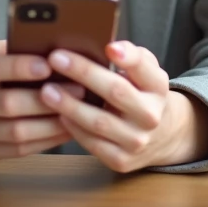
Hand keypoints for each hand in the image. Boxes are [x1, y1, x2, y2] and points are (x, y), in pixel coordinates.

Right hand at [0, 41, 81, 162]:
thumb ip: (8, 50)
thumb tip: (49, 44)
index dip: (18, 66)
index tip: (48, 64)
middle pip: (7, 104)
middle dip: (47, 98)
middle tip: (78, 89)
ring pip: (17, 132)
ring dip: (52, 123)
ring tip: (78, 111)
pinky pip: (18, 150)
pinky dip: (46, 140)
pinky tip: (65, 129)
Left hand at [38, 41, 207, 172]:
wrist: (160, 136)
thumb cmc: (141, 93)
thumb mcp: (145, 72)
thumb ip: (131, 56)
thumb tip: (109, 46)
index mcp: (158, 87)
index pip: (144, 68)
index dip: (128, 57)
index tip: (109, 46)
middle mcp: (151, 115)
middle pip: (116, 91)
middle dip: (83, 73)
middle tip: (56, 58)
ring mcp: (137, 140)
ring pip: (99, 122)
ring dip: (70, 105)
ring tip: (47, 91)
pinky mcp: (122, 160)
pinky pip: (92, 144)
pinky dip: (73, 129)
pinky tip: (59, 115)